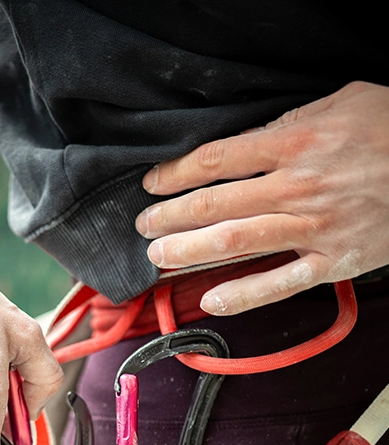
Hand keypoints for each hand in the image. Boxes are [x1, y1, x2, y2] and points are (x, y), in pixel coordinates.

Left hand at [135, 81, 388, 314]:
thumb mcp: (340, 104)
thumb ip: (289, 121)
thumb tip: (247, 142)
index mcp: (294, 141)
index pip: (215, 160)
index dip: (174, 175)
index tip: (152, 185)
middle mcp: (297, 186)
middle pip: (214, 204)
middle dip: (169, 217)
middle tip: (144, 227)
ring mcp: (314, 227)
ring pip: (236, 243)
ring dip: (189, 251)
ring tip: (159, 257)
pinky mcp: (333, 261)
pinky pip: (280, 284)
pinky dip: (244, 295)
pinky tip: (212, 300)